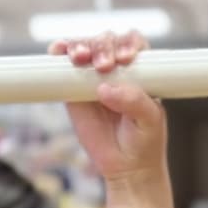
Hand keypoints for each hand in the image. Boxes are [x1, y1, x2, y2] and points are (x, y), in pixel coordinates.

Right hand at [52, 33, 169, 188]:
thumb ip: (134, 101)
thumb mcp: (149, 121)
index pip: (133, 42)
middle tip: (103, 66)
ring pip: (85, 47)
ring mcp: (92, 76)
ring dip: (81, 45)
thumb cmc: (144, 140)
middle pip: (106, 41)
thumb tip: (105, 88)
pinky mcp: (72, 88)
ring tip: (80, 58)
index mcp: (140, 69)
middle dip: (103, 46)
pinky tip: (58, 51)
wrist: (125, 166)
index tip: (125, 59)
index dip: (127, 43)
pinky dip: (59, 52)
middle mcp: (116, 68)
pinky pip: (63, 65)